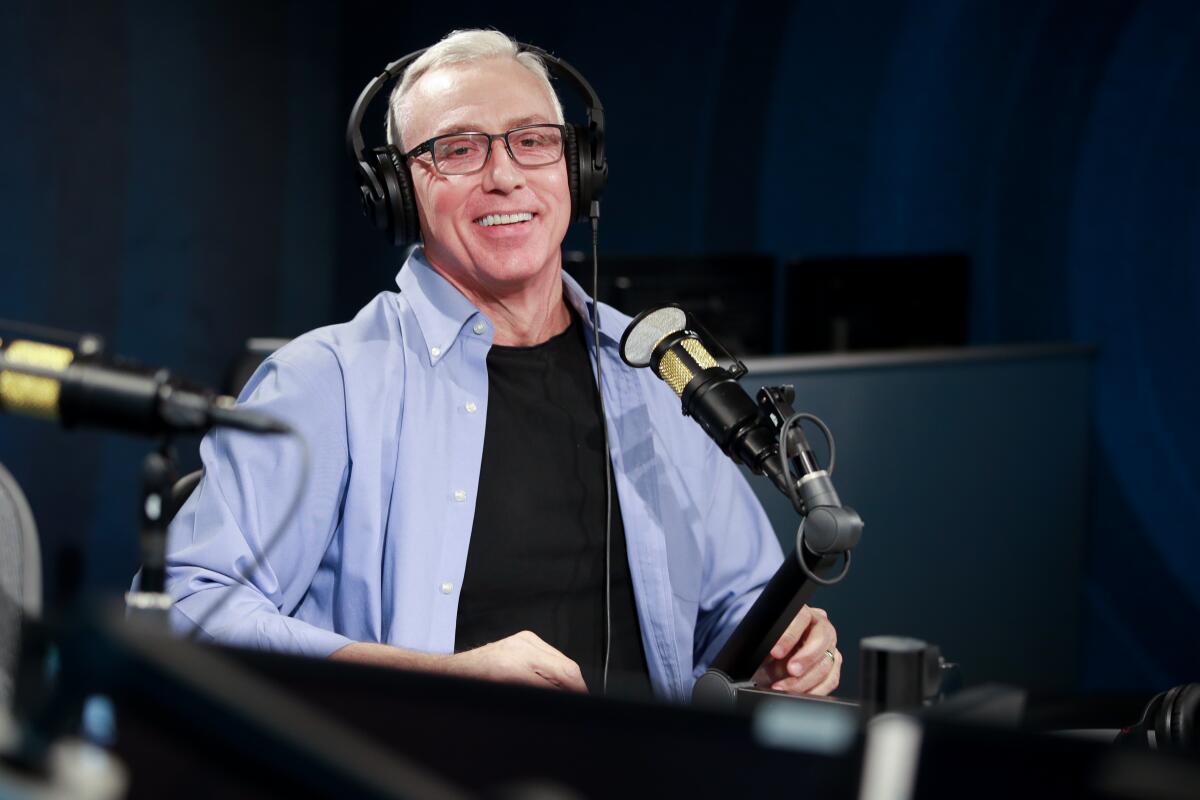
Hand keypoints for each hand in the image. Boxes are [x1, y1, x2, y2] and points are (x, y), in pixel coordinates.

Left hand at [444, 630, 587, 692]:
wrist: (453, 674)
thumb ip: (541, 696)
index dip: (579, 693)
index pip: (565, 675)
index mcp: (518, 663)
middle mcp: (523, 646)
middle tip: (577, 705)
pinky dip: (554, 672)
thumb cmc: (472, 687)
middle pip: (567, 667)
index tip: (584, 705)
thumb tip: (564, 701)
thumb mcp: (508, 698)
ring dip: (565, 680)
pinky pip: (550, 656)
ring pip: (561, 661)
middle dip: (574, 688)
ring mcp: (524, 640)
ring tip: (561, 697)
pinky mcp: (524, 640)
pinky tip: (549, 685)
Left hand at [752, 605, 840, 695]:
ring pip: (826, 662)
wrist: (770, 661)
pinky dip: (814, 690)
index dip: (789, 636)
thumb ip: (767, 642)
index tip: (776, 652)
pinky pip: (830, 680)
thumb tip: (768, 652)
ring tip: (784, 687)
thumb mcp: (763, 642)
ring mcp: (829, 647)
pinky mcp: (833, 666)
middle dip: (806, 658)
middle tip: (791, 670)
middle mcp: (820, 626)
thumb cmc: (768, 647)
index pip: (801, 618)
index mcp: (801, 612)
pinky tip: (798, 694)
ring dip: (805, 679)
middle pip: (821, 638)